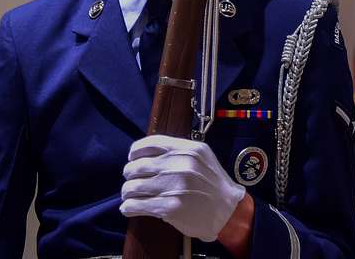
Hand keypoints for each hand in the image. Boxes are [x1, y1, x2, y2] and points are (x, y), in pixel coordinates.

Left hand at [120, 135, 245, 242]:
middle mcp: (180, 165)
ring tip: (130, 196)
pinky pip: (135, 205)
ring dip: (127, 192)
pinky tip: (130, 208)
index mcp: (188, 149)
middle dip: (129, 175)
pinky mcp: (169, 207)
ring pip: (132, 187)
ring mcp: (174, 186)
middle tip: (132, 181)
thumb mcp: (202, 157)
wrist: (227, 210)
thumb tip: (147, 154)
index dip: (135, 152)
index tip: (133, 159)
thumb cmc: (212, 184)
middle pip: (137, 166)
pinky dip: (128, 207)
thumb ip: (179, 152)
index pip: (150, 143)